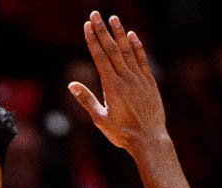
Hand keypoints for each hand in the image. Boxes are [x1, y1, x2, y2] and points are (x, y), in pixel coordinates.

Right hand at [69, 12, 166, 153]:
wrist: (149, 140)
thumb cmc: (122, 133)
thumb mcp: (100, 120)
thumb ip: (87, 100)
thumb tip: (71, 85)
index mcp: (112, 87)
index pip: (100, 57)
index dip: (93, 40)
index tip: (87, 26)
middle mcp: (126, 79)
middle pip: (112, 49)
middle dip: (102, 31)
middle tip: (96, 14)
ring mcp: (139, 79)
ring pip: (128, 51)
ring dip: (120, 33)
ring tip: (113, 18)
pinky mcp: (150, 83)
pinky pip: (142, 60)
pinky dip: (137, 46)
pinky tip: (132, 36)